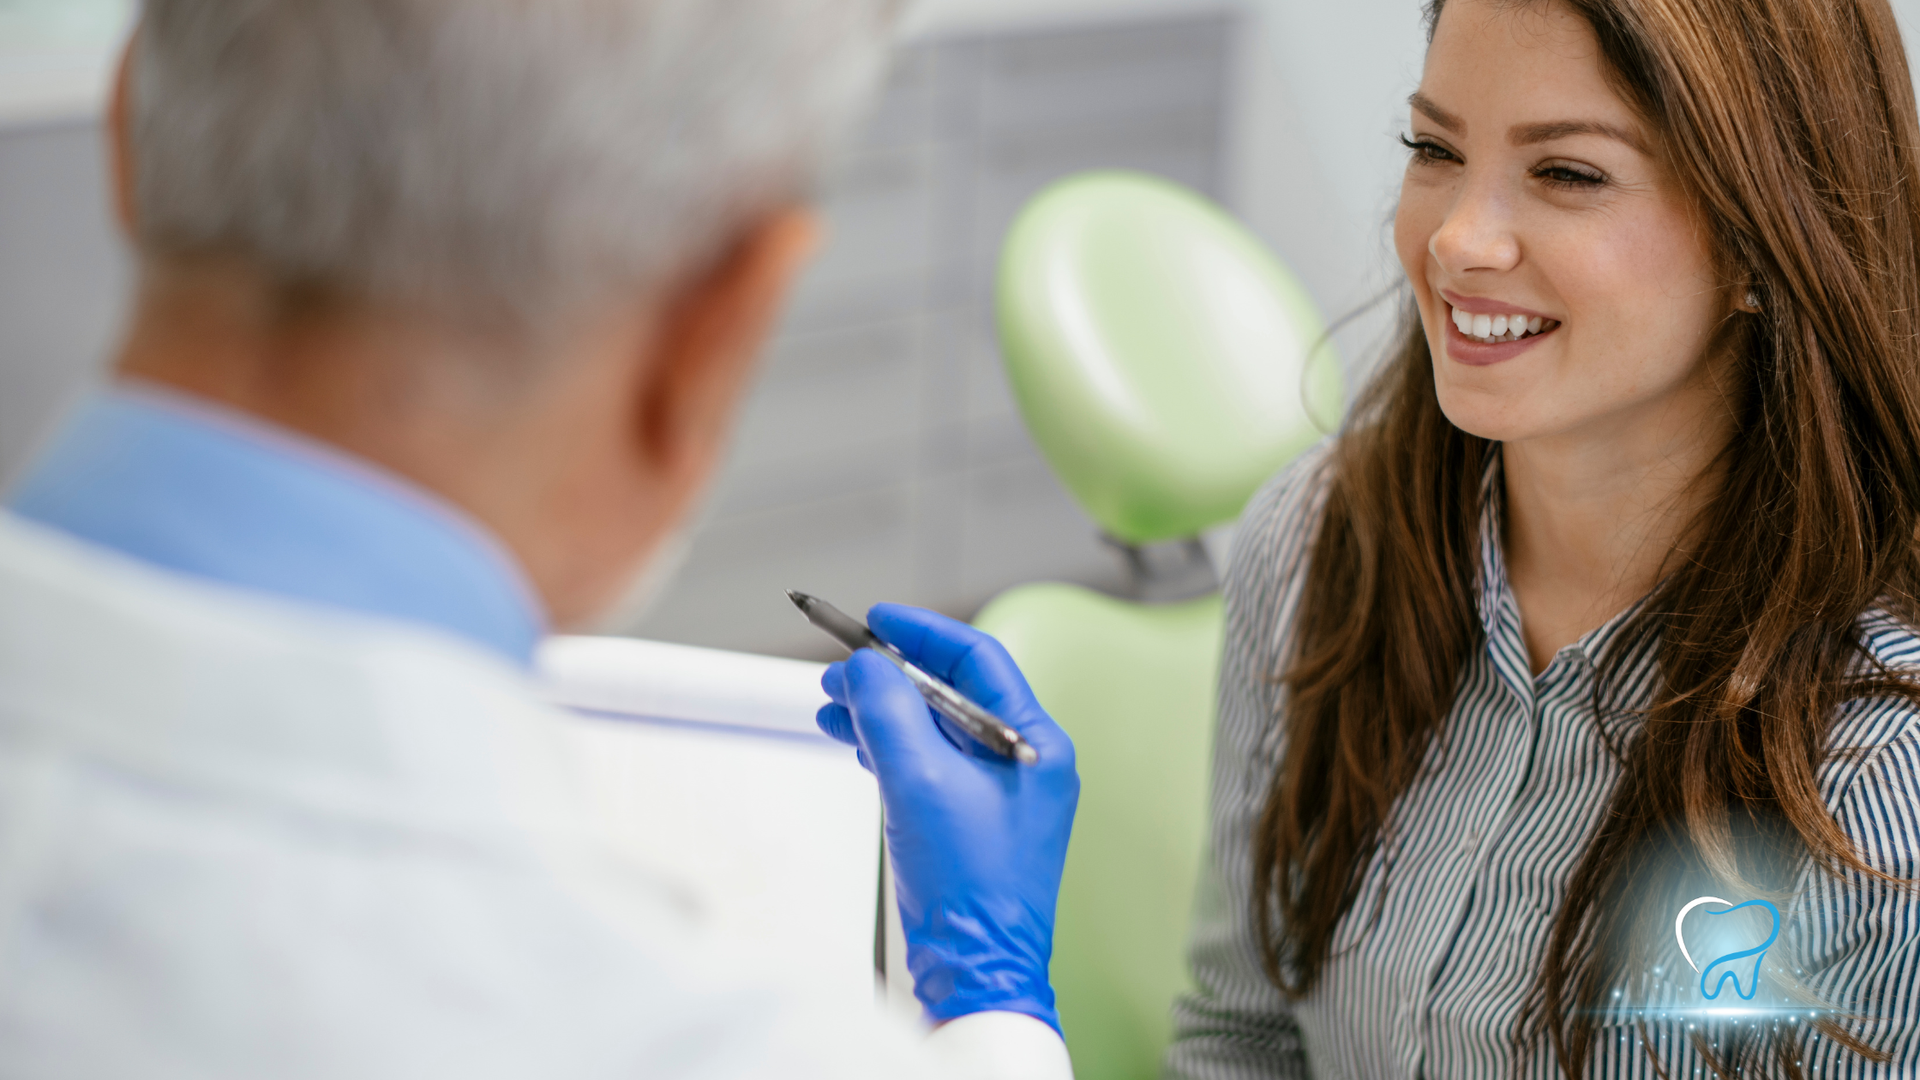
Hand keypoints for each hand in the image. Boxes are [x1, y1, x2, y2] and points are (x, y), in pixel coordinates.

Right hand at [817, 604, 1077, 1033]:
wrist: (978, 973)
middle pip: (950, 693)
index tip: (876, 620)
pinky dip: (889, 750)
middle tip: (839, 671)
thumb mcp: (919, 781)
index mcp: (1034, 742)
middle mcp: (1023, 762)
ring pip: (933, 730)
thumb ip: (889, 712)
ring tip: (831, 708)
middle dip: (890, 678)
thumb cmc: (970, 887)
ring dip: (882, 713)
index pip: (977, 660)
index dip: (923, 633)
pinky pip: (927, 766)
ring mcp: (998, 795)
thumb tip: (866, 667)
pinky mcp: (971, 824)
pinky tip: (855, 744)